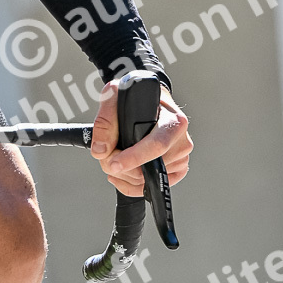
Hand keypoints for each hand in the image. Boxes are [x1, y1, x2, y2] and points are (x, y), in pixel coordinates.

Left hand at [90, 81, 191, 198]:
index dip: (133, 158)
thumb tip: (101, 150)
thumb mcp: (116, 96)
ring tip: (113, 158)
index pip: (156, 145)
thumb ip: (105, 120)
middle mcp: (181, 141)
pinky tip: (121, 173)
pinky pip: (151, 187)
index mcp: (174, 121)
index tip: (114, 164)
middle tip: (105, 156)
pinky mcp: (175, 171)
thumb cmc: (138, 98)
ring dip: (122, 175)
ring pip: (146, 180)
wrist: (150, 102)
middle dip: (119, 167)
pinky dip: (130, 186)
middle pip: (148, 167)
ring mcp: (180, 158)